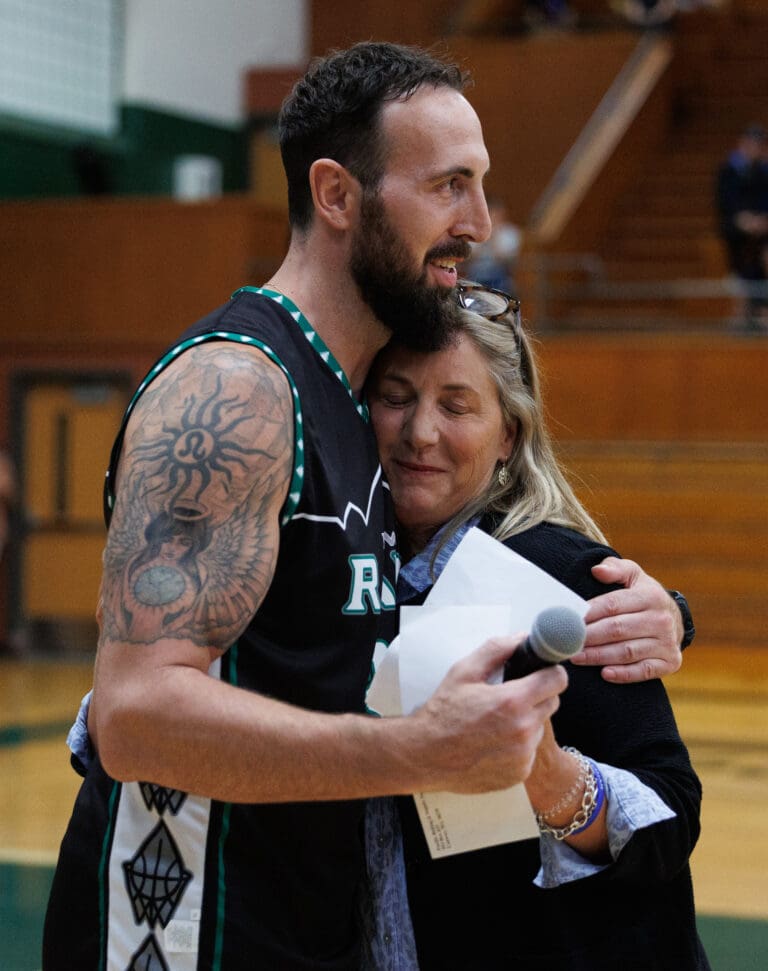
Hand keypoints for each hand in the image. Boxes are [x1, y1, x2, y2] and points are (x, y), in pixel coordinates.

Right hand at [414, 635, 567, 793]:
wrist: (426, 755)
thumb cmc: (443, 713)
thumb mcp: (464, 671)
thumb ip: (496, 649)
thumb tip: (522, 639)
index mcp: (512, 701)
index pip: (557, 680)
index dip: (549, 672)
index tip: (540, 673)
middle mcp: (523, 730)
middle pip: (552, 702)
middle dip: (536, 695)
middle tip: (510, 696)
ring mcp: (523, 755)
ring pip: (540, 727)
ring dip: (527, 721)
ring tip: (497, 722)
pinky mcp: (520, 773)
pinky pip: (530, 751)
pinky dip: (518, 745)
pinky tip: (494, 741)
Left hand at [571, 557, 682, 682]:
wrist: (674, 619)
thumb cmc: (643, 595)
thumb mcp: (633, 575)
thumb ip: (615, 569)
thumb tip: (597, 570)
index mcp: (650, 596)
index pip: (613, 605)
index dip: (589, 613)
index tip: (568, 619)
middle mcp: (661, 620)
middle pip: (617, 630)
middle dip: (588, 637)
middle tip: (566, 642)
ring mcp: (667, 643)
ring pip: (627, 652)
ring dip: (598, 656)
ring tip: (576, 657)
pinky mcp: (669, 662)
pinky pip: (644, 671)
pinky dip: (624, 674)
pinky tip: (604, 674)